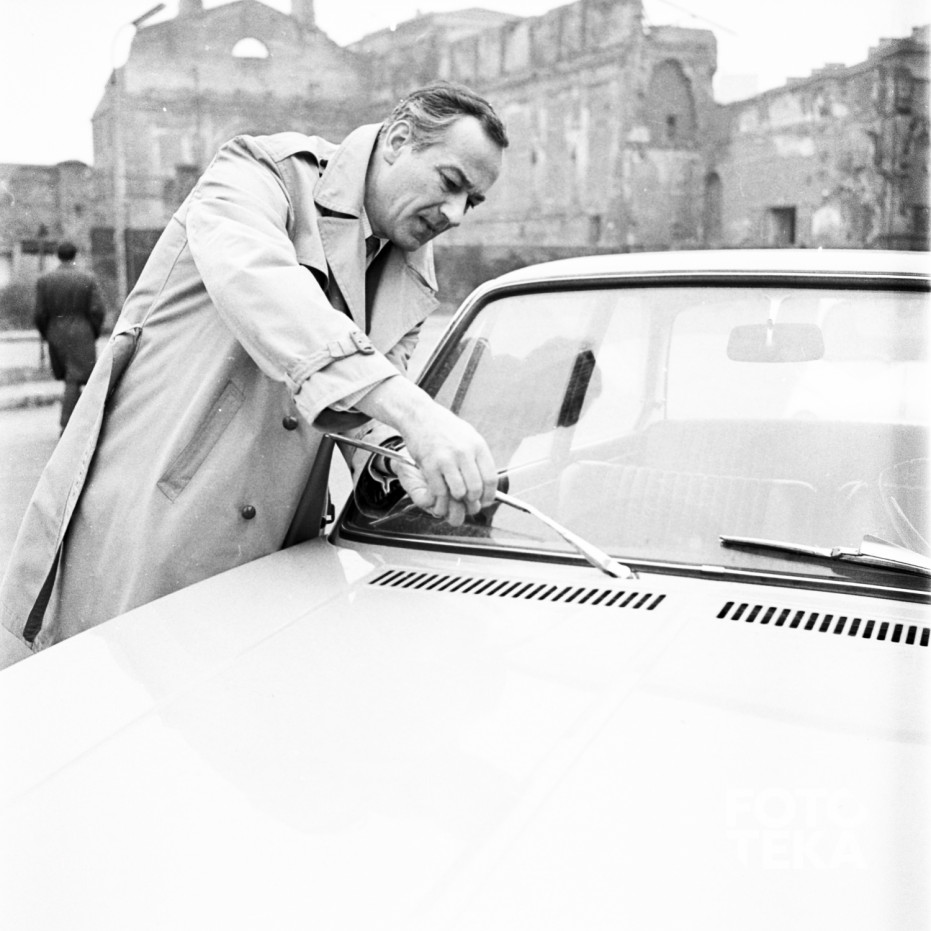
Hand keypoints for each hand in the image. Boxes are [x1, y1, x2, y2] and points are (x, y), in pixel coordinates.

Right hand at [358, 379, 496, 526]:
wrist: (420, 415)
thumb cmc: (444, 426)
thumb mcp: (469, 436)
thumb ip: (479, 457)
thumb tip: (488, 482)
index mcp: (477, 445)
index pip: (490, 478)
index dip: (489, 495)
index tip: (485, 501)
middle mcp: (464, 452)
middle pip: (475, 488)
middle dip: (472, 501)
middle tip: (468, 503)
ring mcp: (446, 459)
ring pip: (459, 492)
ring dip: (456, 501)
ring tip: (453, 499)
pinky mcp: (430, 465)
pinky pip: (439, 491)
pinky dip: (440, 499)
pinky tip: (440, 497)